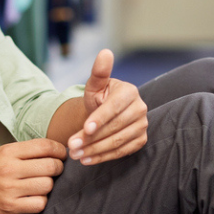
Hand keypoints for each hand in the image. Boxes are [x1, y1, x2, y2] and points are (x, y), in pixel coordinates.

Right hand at [0, 139, 66, 213]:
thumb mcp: (0, 153)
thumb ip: (24, 151)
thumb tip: (54, 150)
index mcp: (8, 152)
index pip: (44, 146)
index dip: (59, 149)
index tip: (62, 154)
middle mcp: (9, 169)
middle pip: (50, 166)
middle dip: (58, 168)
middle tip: (55, 170)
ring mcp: (10, 189)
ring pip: (48, 185)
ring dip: (49, 185)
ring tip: (41, 184)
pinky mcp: (10, 207)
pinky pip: (39, 204)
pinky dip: (41, 201)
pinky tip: (35, 197)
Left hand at [68, 49, 147, 164]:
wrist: (104, 113)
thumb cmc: (98, 97)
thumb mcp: (94, 85)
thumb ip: (99, 72)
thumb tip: (105, 52)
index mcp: (129, 92)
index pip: (114, 108)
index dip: (99, 119)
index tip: (84, 129)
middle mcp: (140, 108)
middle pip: (115, 127)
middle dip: (91, 138)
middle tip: (71, 146)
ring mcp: (142, 126)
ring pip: (117, 142)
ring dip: (95, 150)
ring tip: (75, 155)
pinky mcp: (140, 140)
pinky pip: (122, 152)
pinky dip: (103, 157)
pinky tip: (87, 160)